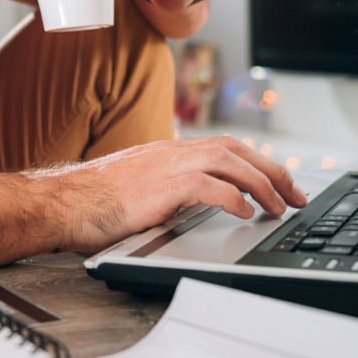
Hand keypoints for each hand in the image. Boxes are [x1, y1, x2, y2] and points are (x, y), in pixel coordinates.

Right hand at [36, 137, 308, 253]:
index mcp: (169, 150)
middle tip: (296, 194)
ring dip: (261, 184)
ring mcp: (166, 165)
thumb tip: (197, 201)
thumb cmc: (93, 200)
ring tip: (279, 207)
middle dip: (272, 170)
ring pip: (229, 162)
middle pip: (236, 150)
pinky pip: (207, 186)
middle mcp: (172, 151)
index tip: (279, 181)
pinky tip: (245, 212)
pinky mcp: (160, 187)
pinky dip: (232, 197)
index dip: (258, 161)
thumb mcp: (140, 187)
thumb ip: (168, 186)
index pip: (226, 146)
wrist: (61, 202)